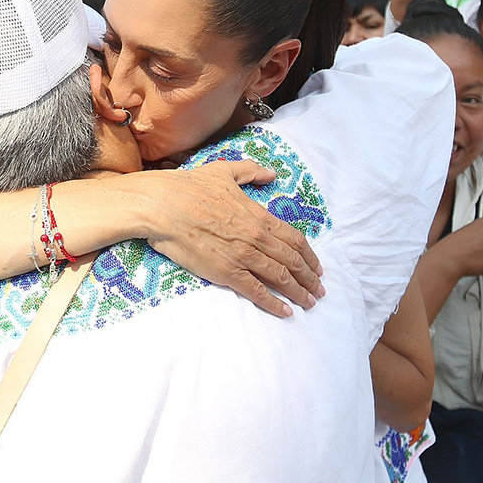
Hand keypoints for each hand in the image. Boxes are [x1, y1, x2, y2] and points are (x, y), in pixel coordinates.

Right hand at [144, 160, 324, 317]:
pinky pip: (257, 291)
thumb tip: (270, 173)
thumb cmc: (190, 187)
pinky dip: (273, 303)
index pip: (294, 239)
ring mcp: (243, 256)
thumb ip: (250, 171)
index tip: (317, 266)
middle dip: (309, 278)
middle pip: (293, 261)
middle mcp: (257, 237)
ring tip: (309, 302)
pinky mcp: (226, 272)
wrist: (164, 206)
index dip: (309, 256)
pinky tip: (285, 311)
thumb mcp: (224, 171)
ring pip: (280, 277)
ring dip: (298, 292)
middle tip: (319, 290)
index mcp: (258, 215)